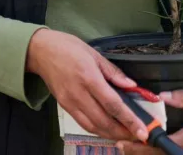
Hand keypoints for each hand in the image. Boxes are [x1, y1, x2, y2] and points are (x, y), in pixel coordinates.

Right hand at [25, 29, 148, 142]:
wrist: (39, 51)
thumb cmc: (67, 47)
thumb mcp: (93, 53)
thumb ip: (113, 71)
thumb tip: (131, 86)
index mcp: (89, 77)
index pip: (113, 104)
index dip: (129, 120)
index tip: (143, 130)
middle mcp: (79, 93)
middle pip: (104, 121)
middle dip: (123, 132)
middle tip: (138, 135)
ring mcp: (70, 102)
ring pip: (93, 127)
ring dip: (111, 134)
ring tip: (126, 135)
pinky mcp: (64, 106)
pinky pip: (83, 123)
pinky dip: (97, 130)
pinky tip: (107, 129)